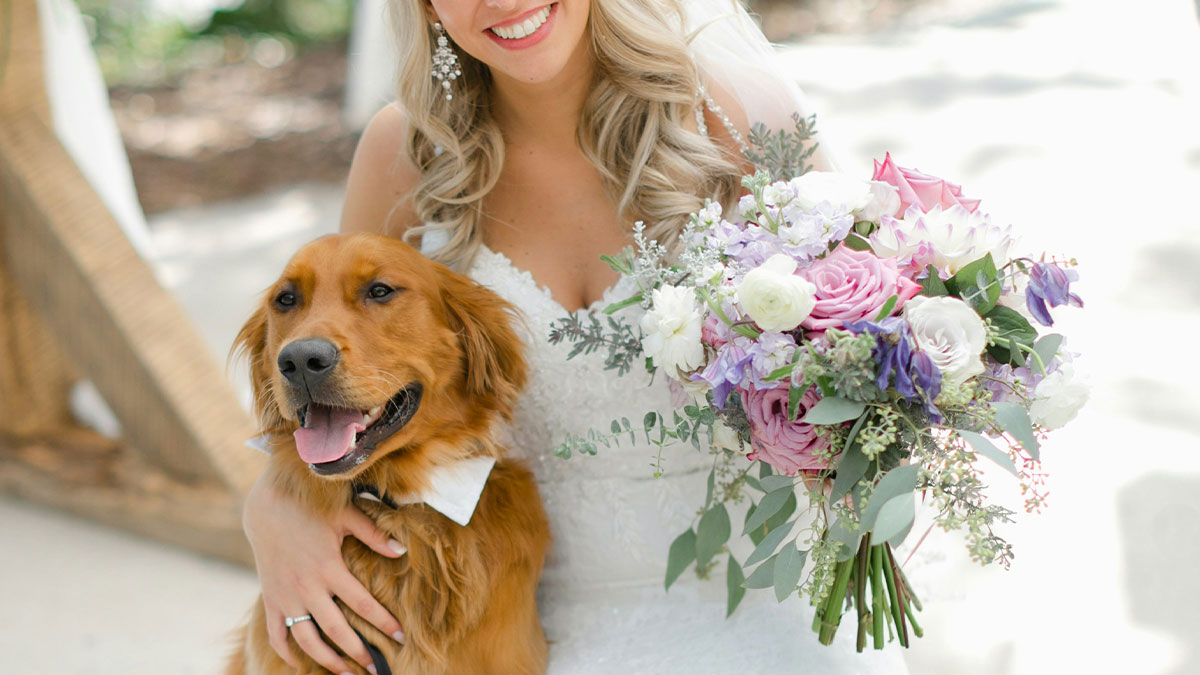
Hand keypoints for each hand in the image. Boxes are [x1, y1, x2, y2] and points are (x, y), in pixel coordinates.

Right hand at [243, 473, 406, 673]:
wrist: (267, 507)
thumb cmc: (312, 509)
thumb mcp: (346, 516)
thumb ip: (374, 535)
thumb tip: (402, 551)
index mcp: (330, 568)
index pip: (363, 604)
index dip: (384, 622)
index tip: (401, 637)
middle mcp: (308, 588)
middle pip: (336, 630)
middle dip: (359, 652)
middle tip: (377, 669)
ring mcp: (287, 597)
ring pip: (307, 639)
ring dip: (327, 660)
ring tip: (346, 674)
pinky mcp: (272, 599)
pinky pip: (277, 634)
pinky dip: (287, 652)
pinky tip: (300, 664)